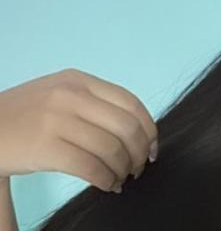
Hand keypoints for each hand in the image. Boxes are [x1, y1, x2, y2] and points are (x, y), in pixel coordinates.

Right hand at [0, 68, 157, 192]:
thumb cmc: (24, 115)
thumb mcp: (60, 94)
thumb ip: (94, 102)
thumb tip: (137, 130)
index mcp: (79, 80)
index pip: (131, 102)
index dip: (149, 128)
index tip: (153, 147)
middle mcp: (71, 95)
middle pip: (127, 126)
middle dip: (141, 152)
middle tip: (139, 167)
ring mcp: (57, 120)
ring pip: (112, 148)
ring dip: (124, 169)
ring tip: (121, 178)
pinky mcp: (45, 147)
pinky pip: (90, 167)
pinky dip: (106, 179)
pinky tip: (107, 184)